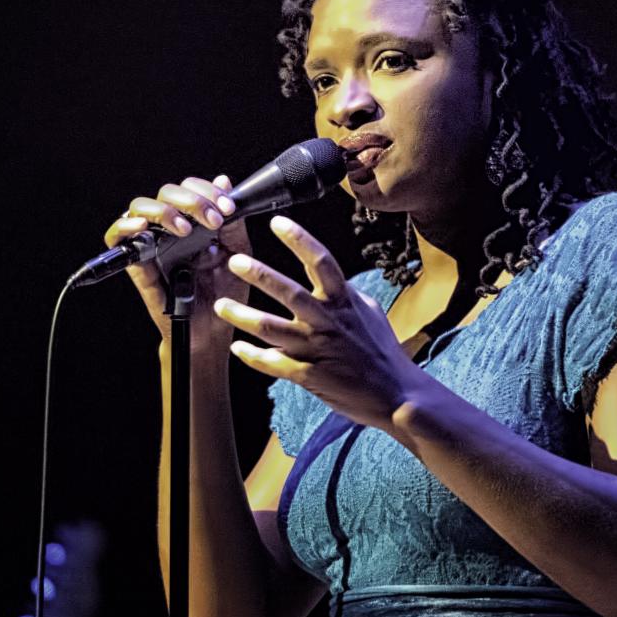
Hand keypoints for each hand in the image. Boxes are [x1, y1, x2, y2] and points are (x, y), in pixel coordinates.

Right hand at [104, 174, 250, 351]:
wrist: (212, 331)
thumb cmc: (223, 293)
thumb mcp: (238, 253)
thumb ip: (233, 222)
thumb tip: (224, 182)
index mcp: (194, 222)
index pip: (191, 189)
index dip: (207, 191)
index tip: (228, 208)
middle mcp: (170, 229)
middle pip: (167, 192)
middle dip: (192, 199)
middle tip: (213, 221)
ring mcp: (151, 244)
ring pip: (141, 207)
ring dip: (165, 210)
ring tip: (186, 229)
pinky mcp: (136, 264)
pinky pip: (116, 238)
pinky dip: (124, 226)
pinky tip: (143, 226)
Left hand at [213, 216, 422, 430]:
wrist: (396, 395)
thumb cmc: (383, 352)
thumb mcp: (369, 312)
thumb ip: (346, 293)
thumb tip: (333, 278)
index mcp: (344, 301)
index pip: (321, 261)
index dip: (299, 239)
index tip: (277, 222)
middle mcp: (328, 321)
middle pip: (290, 292)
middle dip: (260, 276)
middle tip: (235, 262)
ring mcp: (316, 349)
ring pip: (272, 330)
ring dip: (243, 317)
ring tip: (220, 305)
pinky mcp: (308, 375)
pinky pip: (273, 363)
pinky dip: (253, 356)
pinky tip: (237, 348)